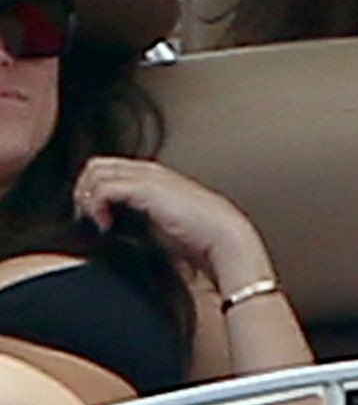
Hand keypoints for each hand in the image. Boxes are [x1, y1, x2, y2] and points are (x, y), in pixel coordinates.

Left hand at [72, 158, 270, 284]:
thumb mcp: (161, 226)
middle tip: (91, 220)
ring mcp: (147, 177)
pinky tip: (106, 225)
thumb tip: (113, 229)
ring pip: (95, 171)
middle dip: (85, 191)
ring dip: (88, 198)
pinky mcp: (145, 188)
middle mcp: (149, 171)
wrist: (224, 239)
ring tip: (97, 222)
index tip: (96, 220)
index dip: (94, 192)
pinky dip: (96, 206)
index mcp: (155, 177)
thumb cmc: (200, 239)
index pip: (110, 170)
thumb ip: (139, 219)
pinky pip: (103, 187)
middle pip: (97, 165)